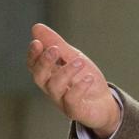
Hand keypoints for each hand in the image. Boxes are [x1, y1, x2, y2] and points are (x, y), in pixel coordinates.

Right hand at [26, 22, 121, 138]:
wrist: (105, 103)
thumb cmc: (85, 79)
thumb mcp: (73, 57)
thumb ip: (56, 44)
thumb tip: (36, 27)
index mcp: (48, 74)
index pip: (33, 65)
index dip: (33, 55)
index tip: (37, 42)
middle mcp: (51, 88)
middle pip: (39, 77)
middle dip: (44, 62)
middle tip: (55, 49)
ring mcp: (62, 101)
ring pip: (55, 87)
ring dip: (66, 71)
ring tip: (80, 62)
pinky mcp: (75, 111)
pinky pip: (72, 101)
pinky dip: (79, 88)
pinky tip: (89, 78)